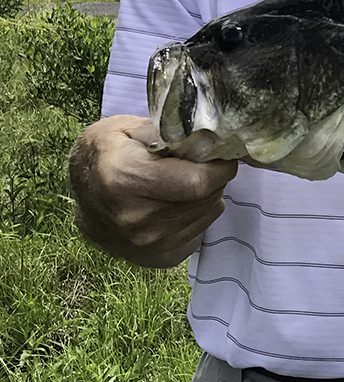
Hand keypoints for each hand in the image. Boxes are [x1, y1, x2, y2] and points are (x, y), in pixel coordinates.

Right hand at [69, 115, 237, 267]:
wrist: (85, 192)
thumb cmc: (110, 151)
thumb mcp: (131, 127)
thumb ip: (172, 130)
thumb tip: (212, 138)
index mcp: (126, 180)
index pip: (198, 182)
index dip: (218, 166)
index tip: (219, 153)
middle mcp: (136, 217)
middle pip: (207, 197)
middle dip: (215, 176)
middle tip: (202, 162)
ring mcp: (146, 242)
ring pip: (208, 212)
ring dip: (209, 193)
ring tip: (186, 179)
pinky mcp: (157, 255)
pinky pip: (200, 228)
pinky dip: (200, 210)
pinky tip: (179, 198)